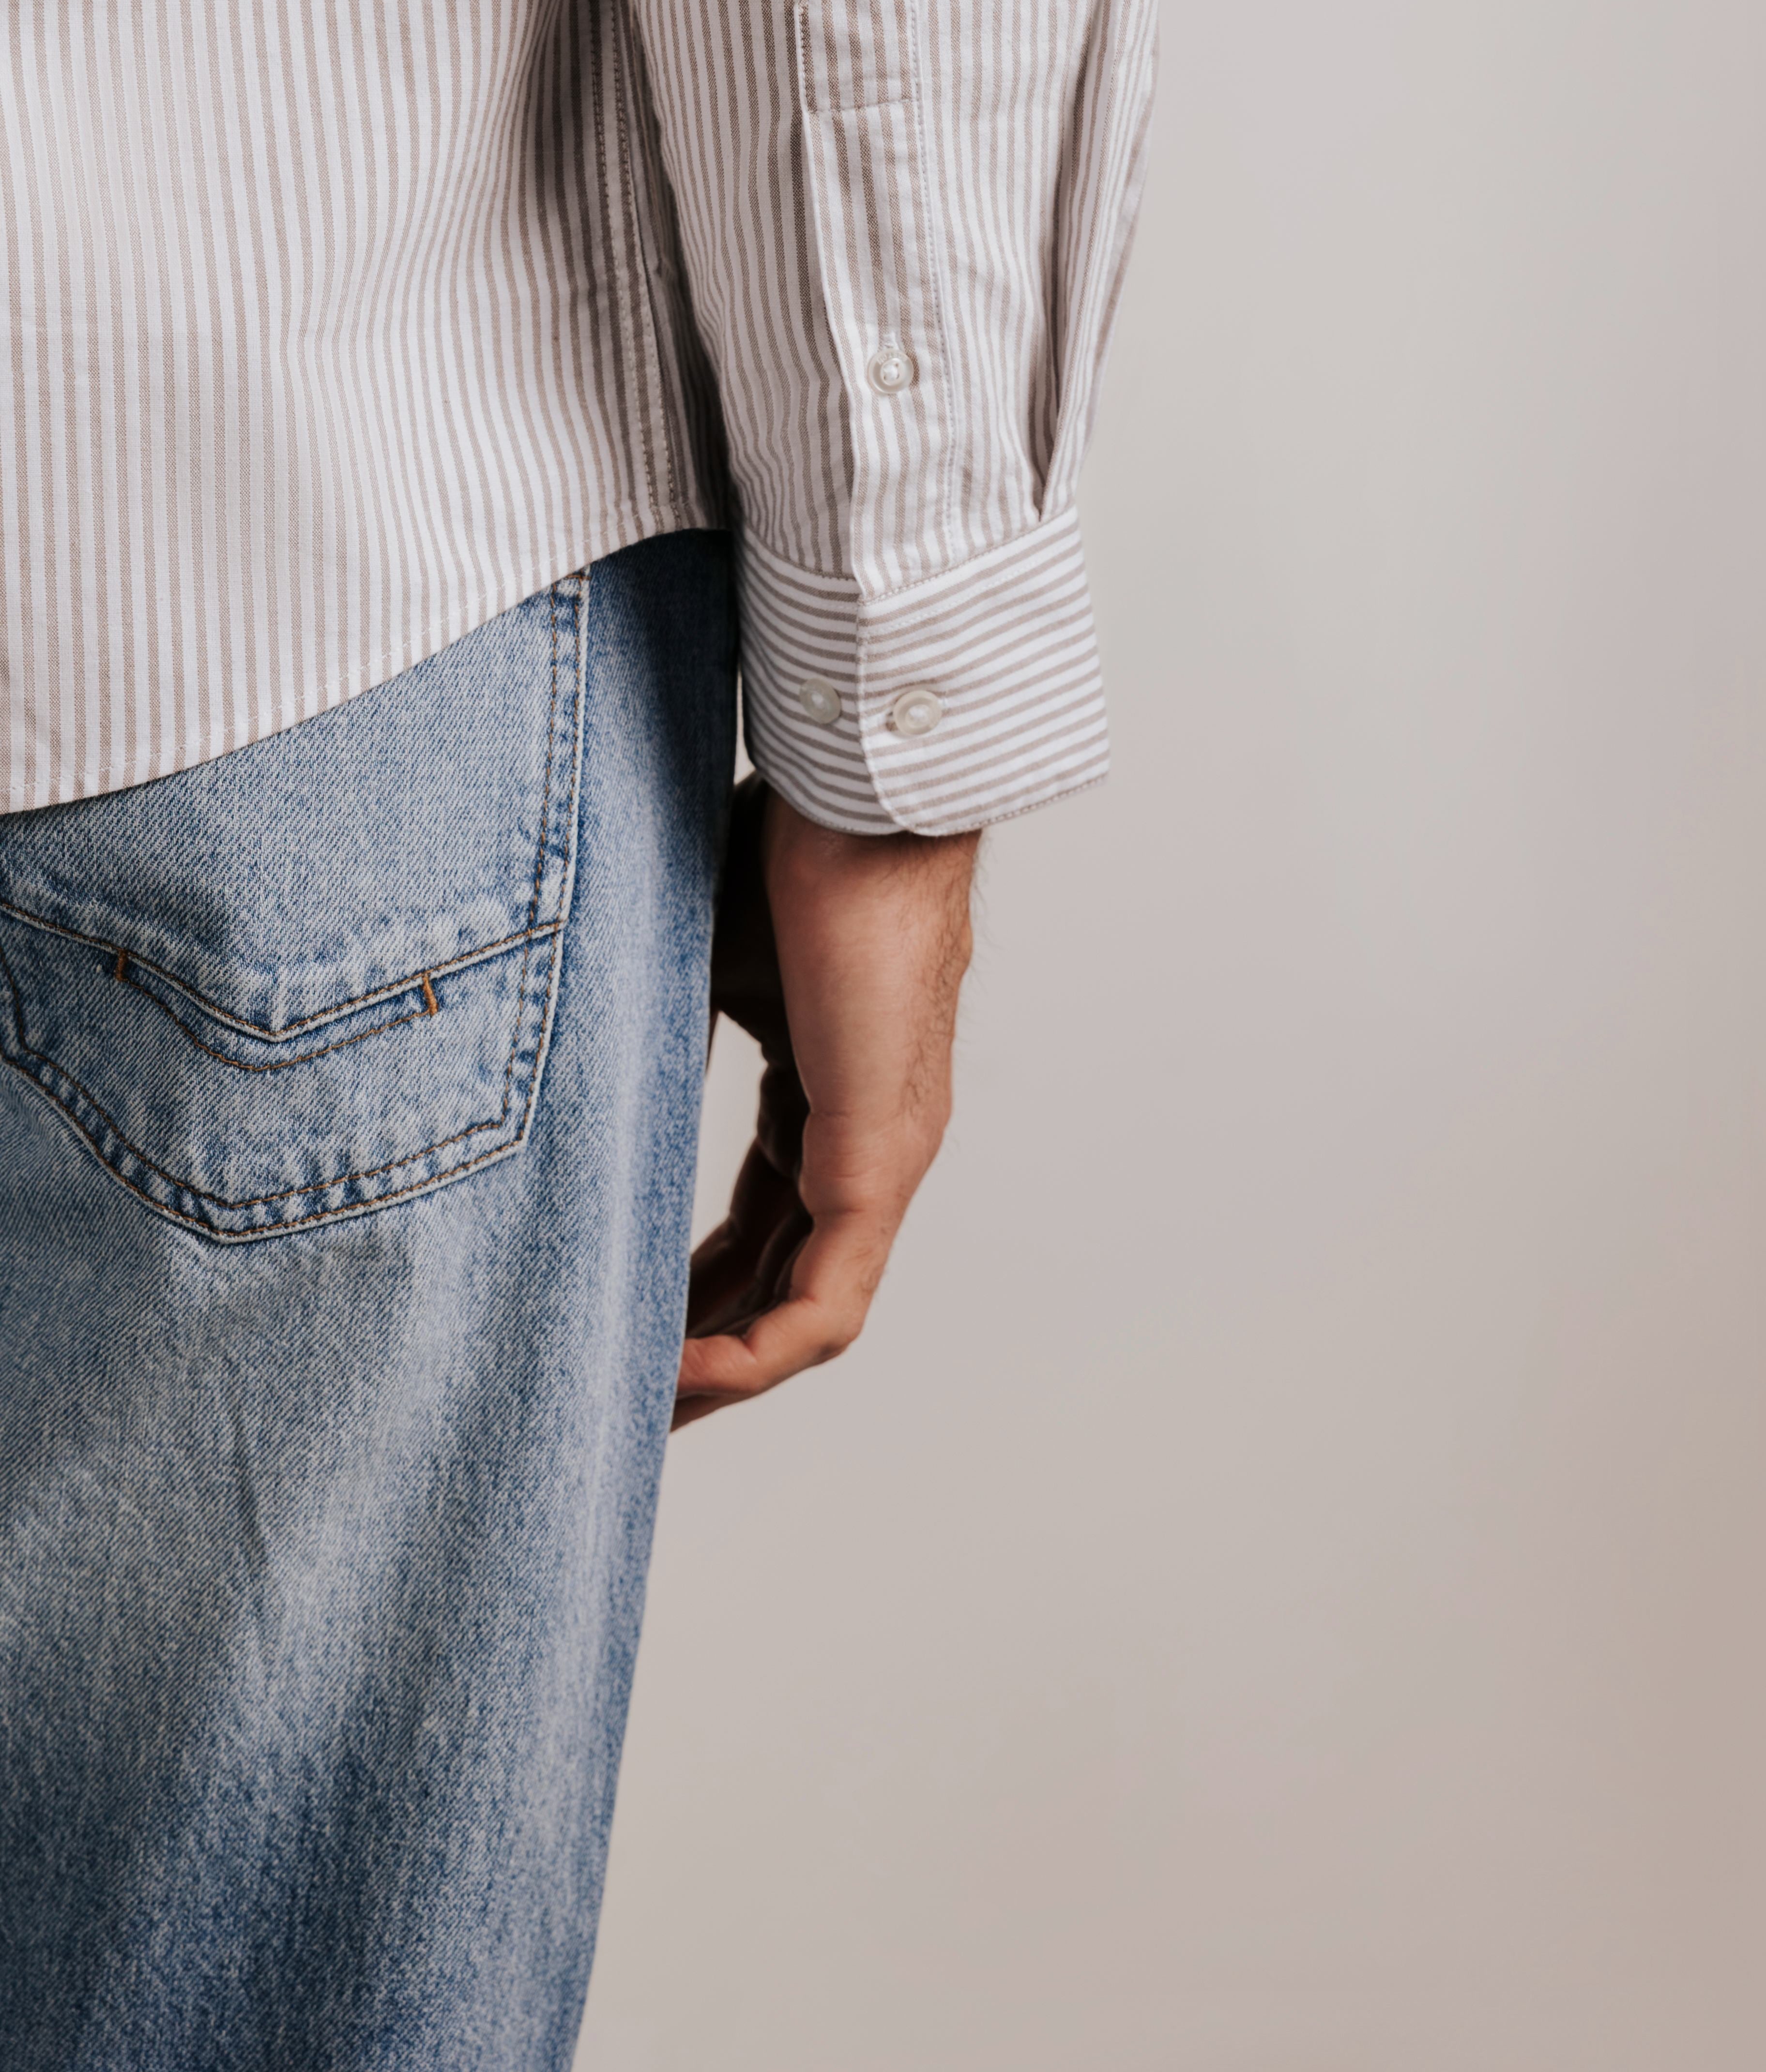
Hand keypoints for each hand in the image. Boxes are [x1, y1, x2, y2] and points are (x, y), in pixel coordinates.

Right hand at [674, 775, 978, 1428]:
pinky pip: (827, 1300)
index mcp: (826, 1097)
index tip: (617, 1323)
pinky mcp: (880, 1158)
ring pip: (808, 1313)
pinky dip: (758, 1354)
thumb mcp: (691, 965)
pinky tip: (684, 1375)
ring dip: (725, 1374)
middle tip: (618, 1405)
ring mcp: (883, 1157)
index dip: (691, 1288)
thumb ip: (650, 1037)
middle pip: (784, 1286)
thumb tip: (563, 1072)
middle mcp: (867, 1143)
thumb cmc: (785, 848)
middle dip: (703, 1352)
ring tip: (641, 1414)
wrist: (855, 797)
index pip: (762, 1226)